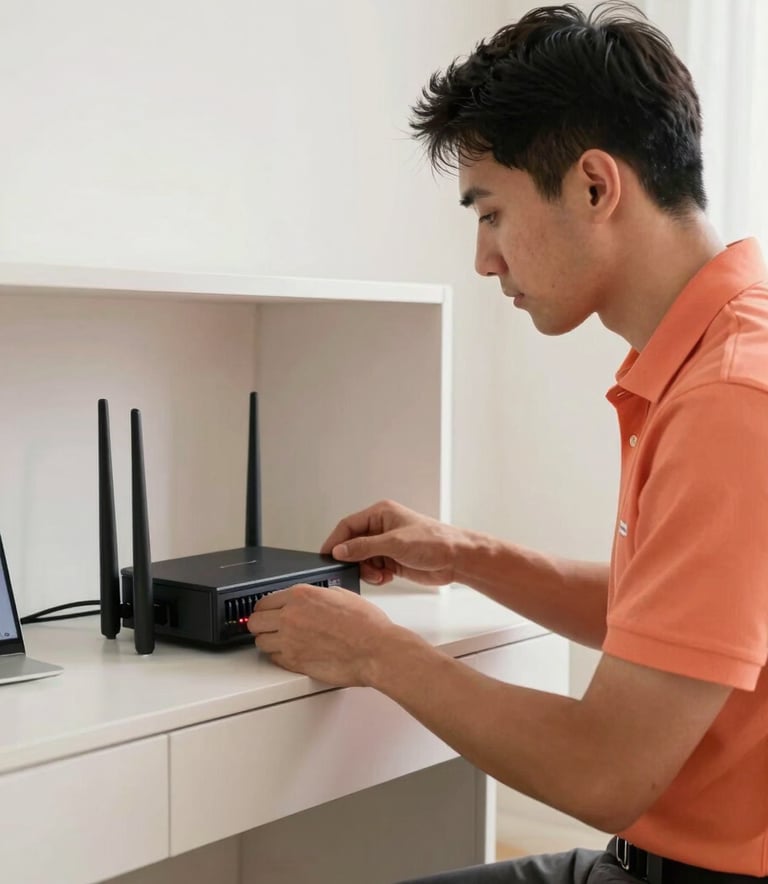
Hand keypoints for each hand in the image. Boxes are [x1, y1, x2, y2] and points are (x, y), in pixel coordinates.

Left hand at [247, 583, 399, 685]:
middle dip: (261, 624)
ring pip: (260, 642)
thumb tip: (309, 598)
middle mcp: (290, 616)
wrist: (375, 649)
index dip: (266, 608)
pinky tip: (291, 652)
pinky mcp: (294, 662)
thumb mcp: (340, 594)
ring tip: (281, 641)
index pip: (263, 601)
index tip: (267, 612)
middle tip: (269, 627)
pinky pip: (274, 659)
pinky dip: (279, 656)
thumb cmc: (366, 624)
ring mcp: (290, 640)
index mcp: (300, 595)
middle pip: (255, 622)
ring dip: (269, 641)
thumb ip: (316, 594)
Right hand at [321, 499, 462, 586]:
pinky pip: (374, 569)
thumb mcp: (394, 543)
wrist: (456, 559)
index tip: (327, 556)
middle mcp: (382, 528)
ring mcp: (387, 545)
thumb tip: (340, 550)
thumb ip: (364, 547)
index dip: (336, 541)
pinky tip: (387, 577)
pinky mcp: (394, 560)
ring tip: (380, 575)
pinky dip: (376, 576)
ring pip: (363, 560)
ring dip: (367, 570)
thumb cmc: (434, 541)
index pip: (348, 525)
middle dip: (355, 560)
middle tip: (359, 571)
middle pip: (353, 544)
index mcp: (380, 514)